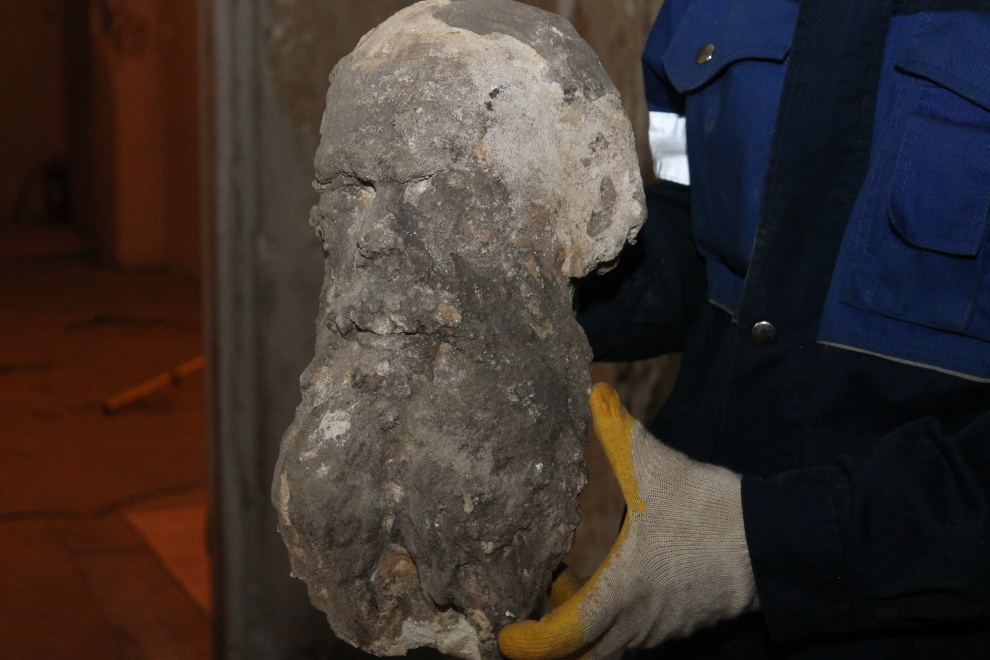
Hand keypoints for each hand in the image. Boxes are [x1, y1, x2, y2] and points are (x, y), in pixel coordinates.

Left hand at [498, 383, 758, 659]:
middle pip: (584, 658)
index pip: (566, 636)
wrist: (776, 539)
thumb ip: (619, 431)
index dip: (532, 643)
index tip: (506, 639)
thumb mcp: (657, 467)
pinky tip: (606, 592)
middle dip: (552, 649)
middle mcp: (640, 619)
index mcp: (624, 589)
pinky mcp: (684, 624)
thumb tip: (594, 391)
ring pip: (611, 648)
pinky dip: (611, 626)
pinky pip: (635, 637)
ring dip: (582, 635)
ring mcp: (664, 627)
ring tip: (561, 599)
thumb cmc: (711, 508)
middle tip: (528, 625)